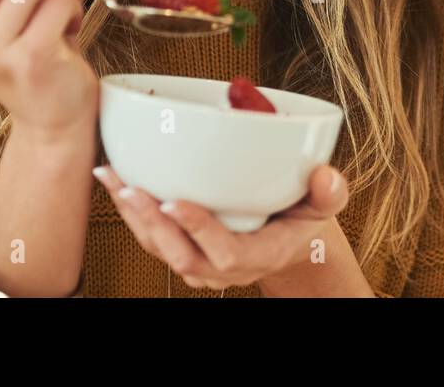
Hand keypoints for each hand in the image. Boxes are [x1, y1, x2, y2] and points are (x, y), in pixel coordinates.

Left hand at [94, 164, 350, 291]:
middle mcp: (223, 267)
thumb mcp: (324, 205)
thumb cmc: (304, 215)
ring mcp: (200, 262)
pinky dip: (130, 210)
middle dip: (152, 223)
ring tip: (114, 178)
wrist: (289, 237)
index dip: (198, 229)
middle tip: (133, 187)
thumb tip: (326, 176)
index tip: (175, 201)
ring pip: (158, 248)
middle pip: (180, 255)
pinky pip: (151, 237)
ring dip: (133, 215)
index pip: (224, 253)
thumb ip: (329, 192)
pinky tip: (114, 179)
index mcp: (258, 255)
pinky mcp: (182, 248)